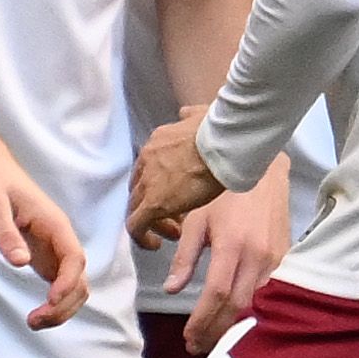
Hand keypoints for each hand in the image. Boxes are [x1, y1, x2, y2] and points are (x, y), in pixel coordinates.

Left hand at [0, 141, 89, 328]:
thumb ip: (6, 233)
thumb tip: (21, 262)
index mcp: (54, 223)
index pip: (74, 257)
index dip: (68, 282)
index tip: (50, 300)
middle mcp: (61, 239)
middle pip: (79, 278)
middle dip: (64, 304)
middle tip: (34, 321)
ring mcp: (55, 250)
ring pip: (74, 286)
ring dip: (62, 309)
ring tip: (33, 322)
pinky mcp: (45, 258)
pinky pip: (60, 286)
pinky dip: (54, 305)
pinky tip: (35, 315)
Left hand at [128, 110, 226, 254]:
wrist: (222, 143)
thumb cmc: (220, 131)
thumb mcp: (200, 115)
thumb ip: (190, 116)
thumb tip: (185, 113)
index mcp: (158, 142)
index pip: (148, 169)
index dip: (159, 186)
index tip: (177, 197)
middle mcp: (146, 160)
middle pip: (140, 190)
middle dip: (155, 206)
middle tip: (176, 219)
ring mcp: (147, 181)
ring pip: (137, 208)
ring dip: (153, 223)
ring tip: (173, 232)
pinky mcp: (153, 203)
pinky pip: (136, 226)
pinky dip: (142, 238)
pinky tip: (156, 245)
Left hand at [165, 161, 289, 352]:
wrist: (263, 171)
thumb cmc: (223, 193)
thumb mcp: (196, 220)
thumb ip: (185, 257)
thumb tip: (172, 290)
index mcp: (233, 246)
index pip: (216, 295)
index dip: (202, 321)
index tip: (188, 338)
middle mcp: (257, 256)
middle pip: (237, 307)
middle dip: (216, 330)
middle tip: (198, 346)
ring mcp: (275, 259)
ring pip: (254, 302)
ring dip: (232, 322)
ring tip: (212, 335)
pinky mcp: (284, 258)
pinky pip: (266, 291)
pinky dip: (249, 307)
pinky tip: (234, 316)